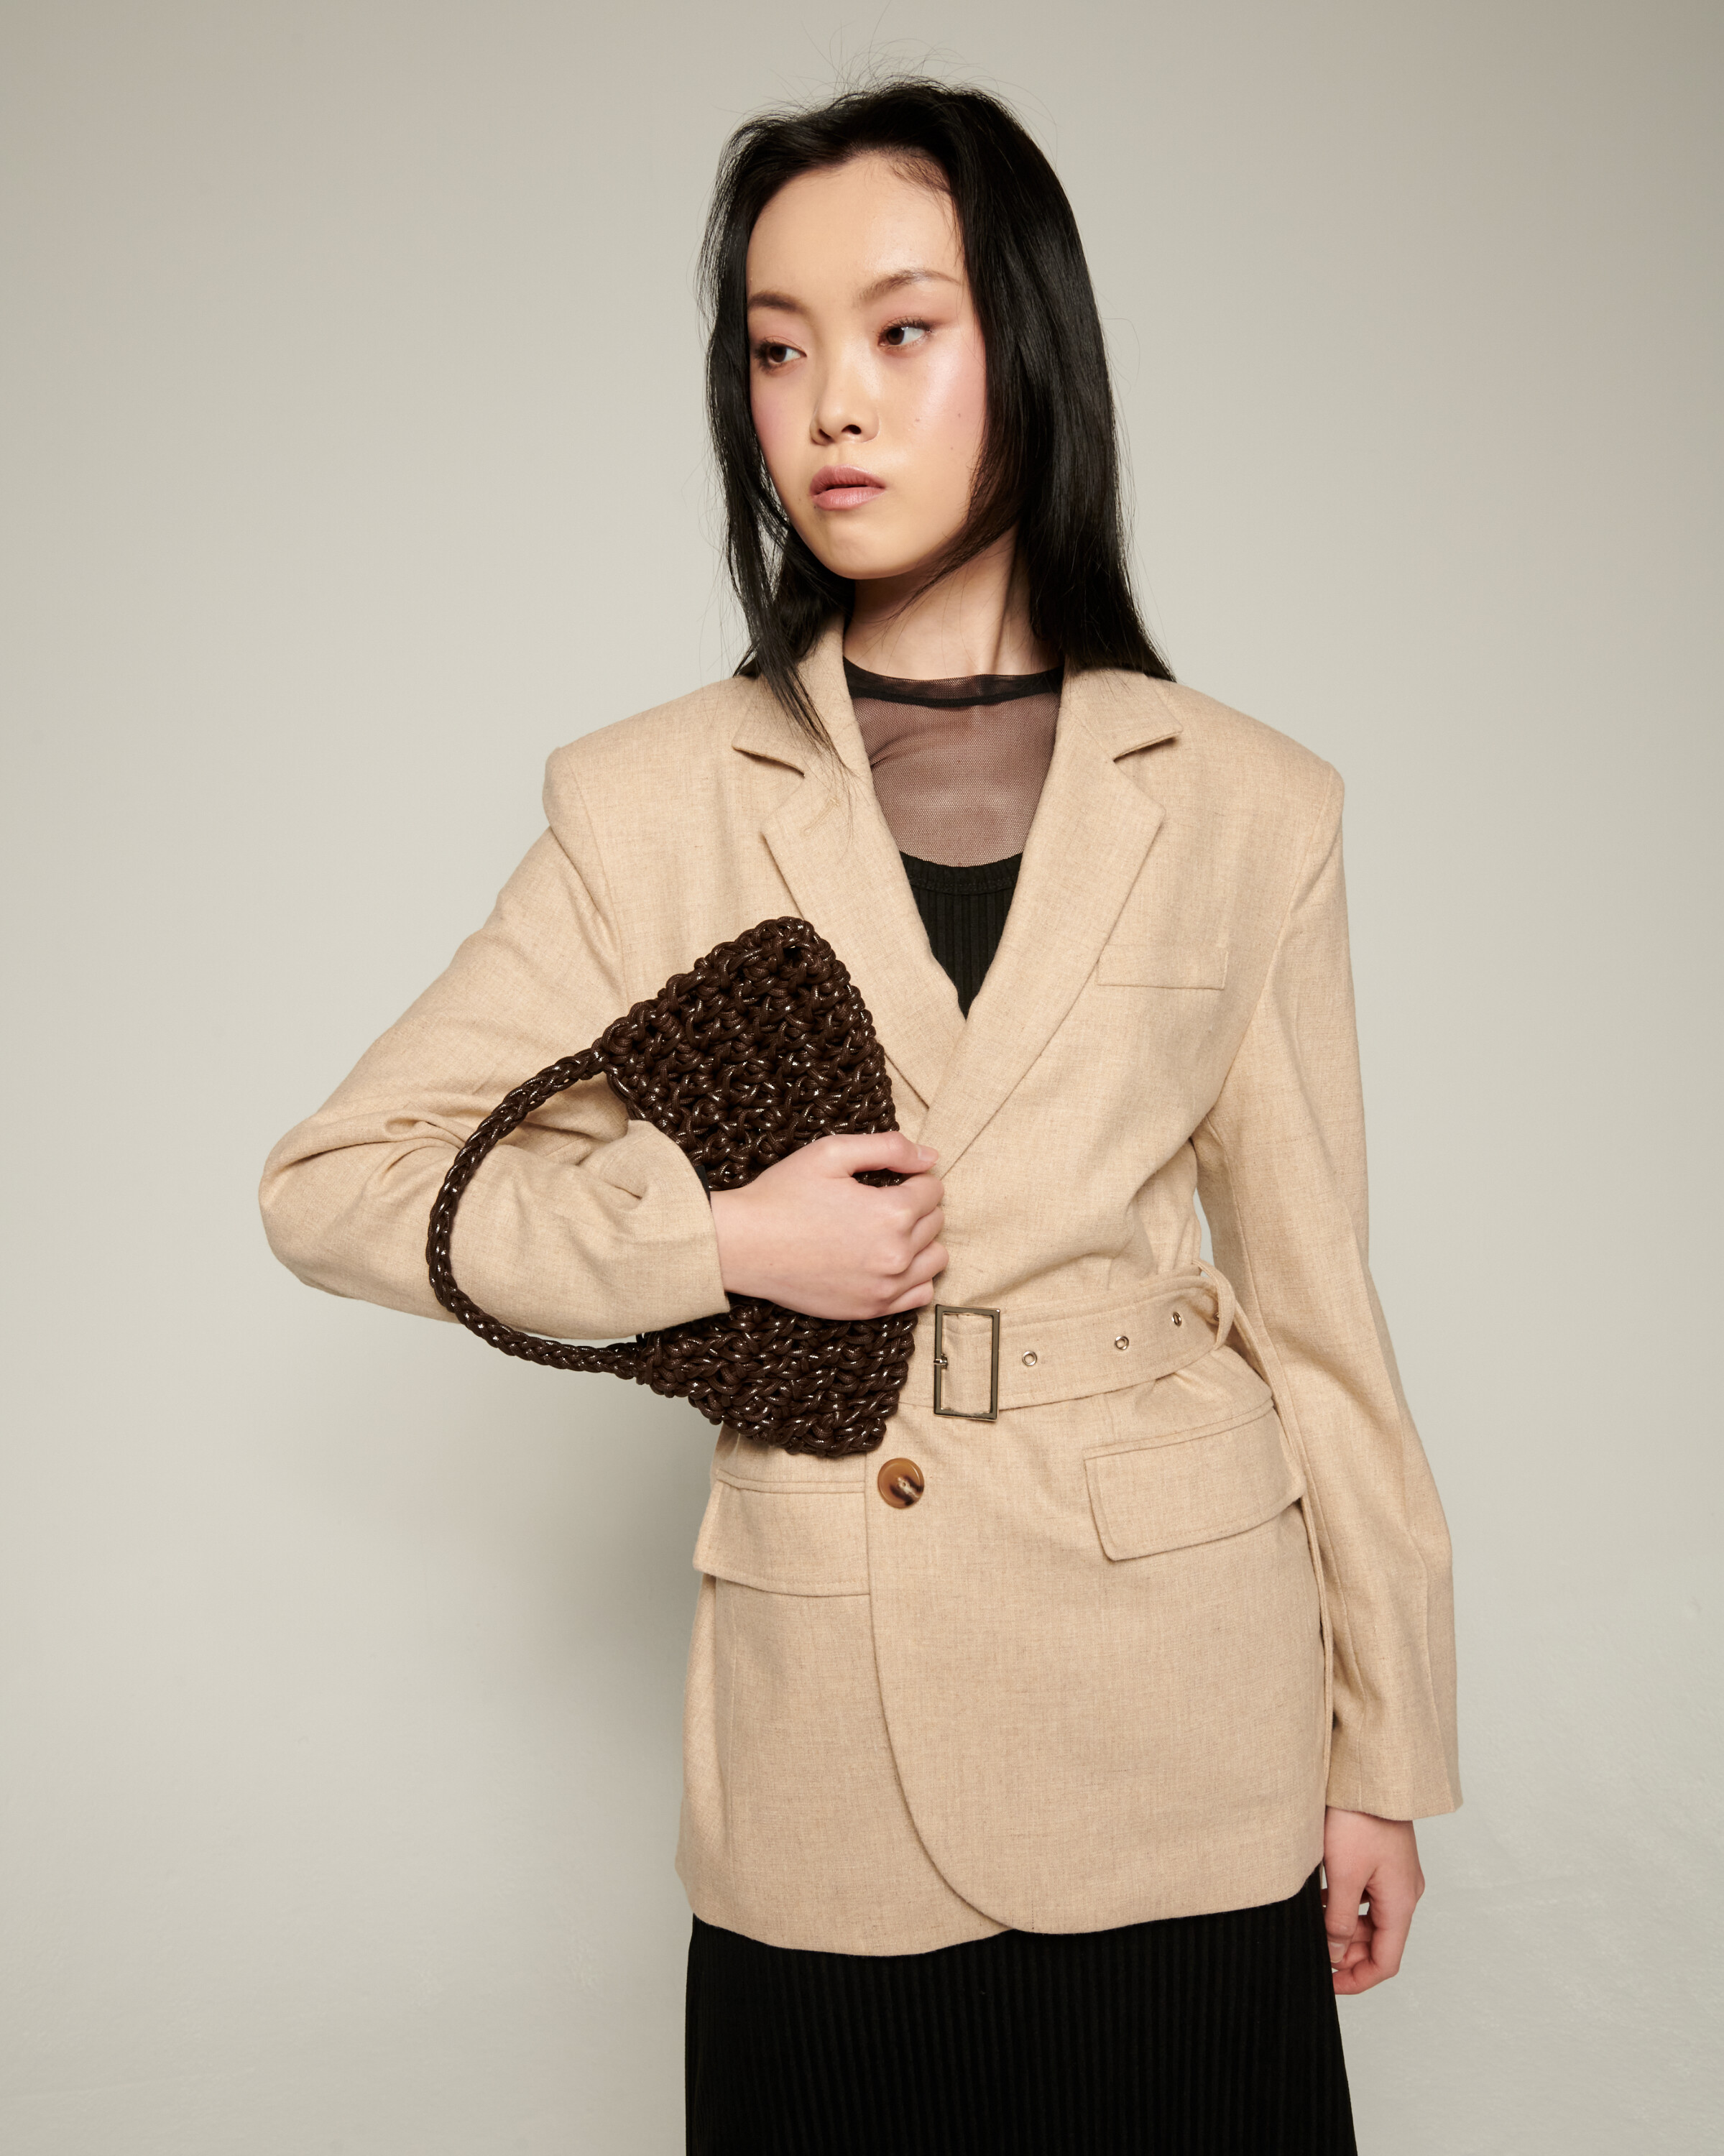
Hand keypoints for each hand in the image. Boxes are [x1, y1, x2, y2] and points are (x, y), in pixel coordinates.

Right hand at [709, 1134, 946, 1318]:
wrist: (743, 1246)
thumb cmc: (783, 1194)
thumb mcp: (832, 1152)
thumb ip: (889, 1147)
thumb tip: (930, 1156)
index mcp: (892, 1213)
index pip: (933, 1190)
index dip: (913, 1178)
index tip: (889, 1180)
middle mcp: (896, 1254)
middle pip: (936, 1222)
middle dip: (916, 1207)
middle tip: (880, 1202)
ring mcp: (885, 1286)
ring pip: (935, 1259)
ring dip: (921, 1241)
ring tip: (887, 1231)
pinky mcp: (871, 1308)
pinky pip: (920, 1294)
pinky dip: (914, 1276)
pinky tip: (887, 1261)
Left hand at [1321, 1809, 1423, 1994]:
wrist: (1370, 1771)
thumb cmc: (1359, 1817)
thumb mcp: (1343, 1874)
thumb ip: (1339, 1919)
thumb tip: (1333, 1953)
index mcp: (1401, 1902)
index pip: (1386, 1962)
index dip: (1357, 1979)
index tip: (1328, 1983)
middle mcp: (1405, 1892)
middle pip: (1378, 1942)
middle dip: (1346, 1953)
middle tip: (1312, 1950)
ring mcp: (1395, 1875)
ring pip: (1370, 1918)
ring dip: (1343, 1927)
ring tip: (1311, 1924)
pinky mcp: (1383, 1858)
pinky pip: (1367, 1895)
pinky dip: (1345, 1904)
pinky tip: (1319, 1897)